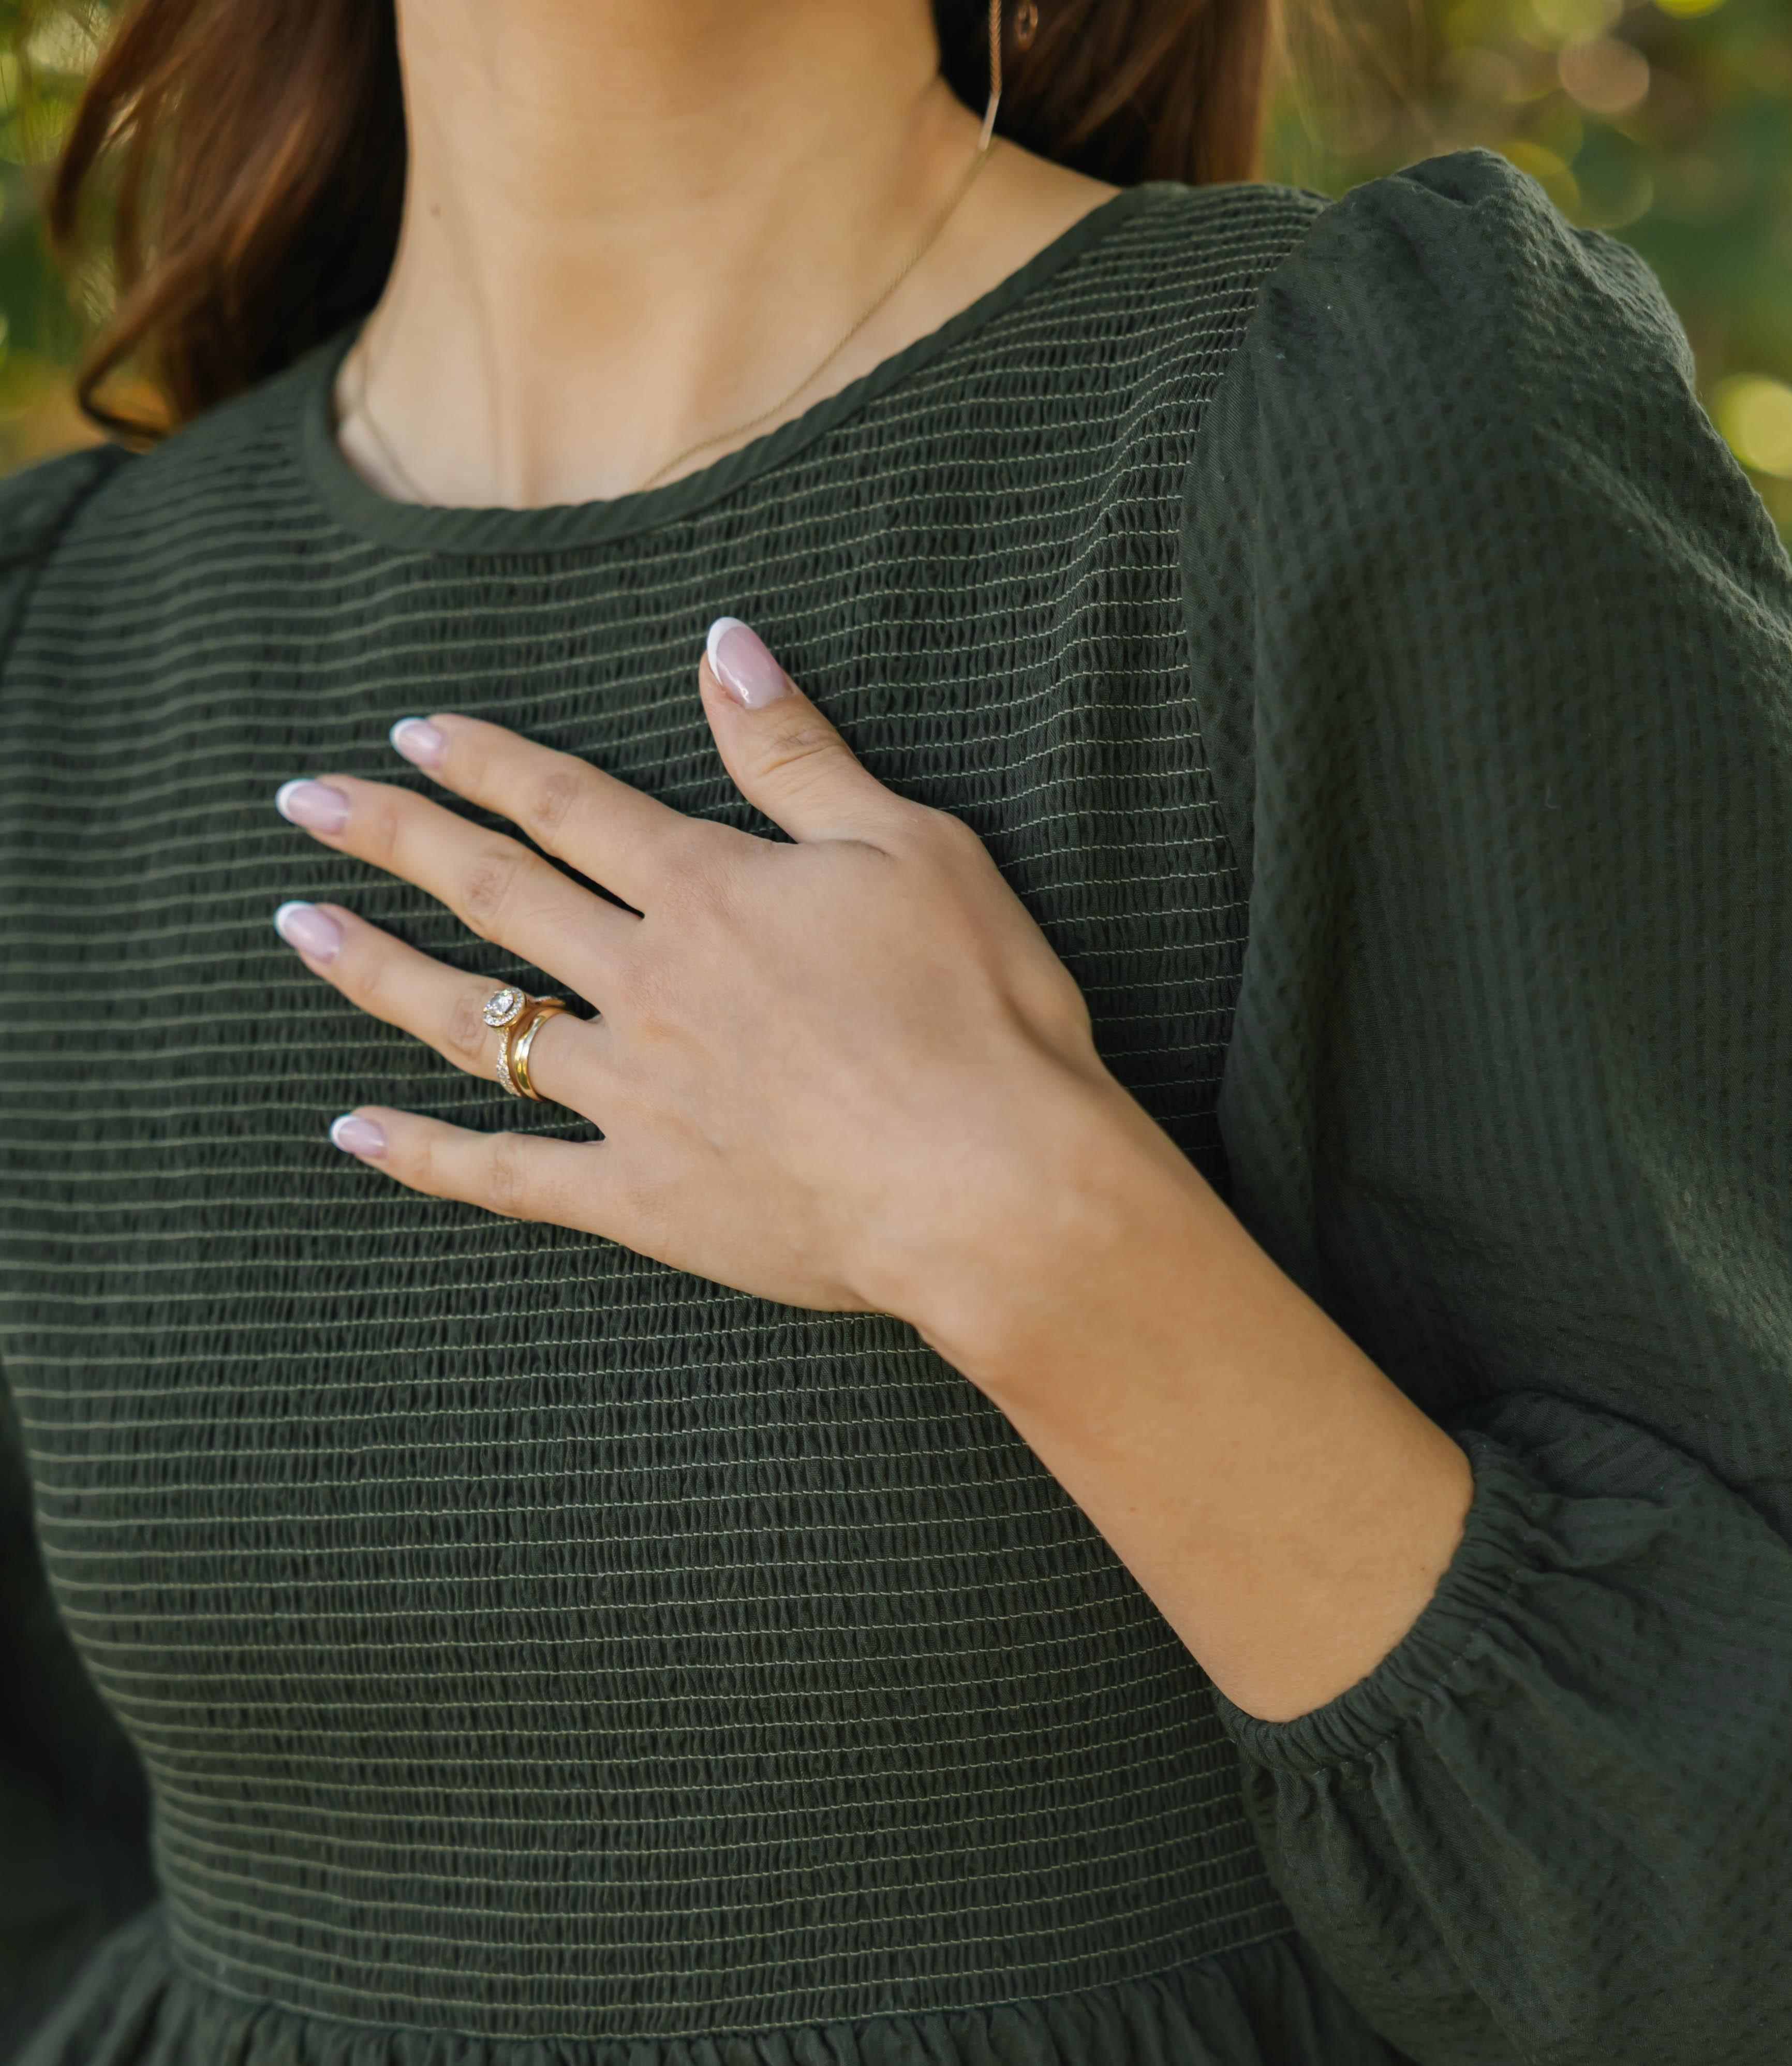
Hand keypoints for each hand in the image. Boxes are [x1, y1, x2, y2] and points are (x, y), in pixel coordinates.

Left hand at [271, 616, 1129, 1331]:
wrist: (993, 1186)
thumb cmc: (979, 1012)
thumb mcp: (909, 847)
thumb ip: (796, 754)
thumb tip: (722, 646)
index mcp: (706, 891)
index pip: (566, 805)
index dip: (485, 762)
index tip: (411, 733)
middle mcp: (647, 984)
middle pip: (494, 895)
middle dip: (393, 838)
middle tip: (305, 803)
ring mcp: (634, 1097)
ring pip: (476, 1022)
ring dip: (381, 972)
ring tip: (303, 931)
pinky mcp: (645, 1199)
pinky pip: (508, 1175)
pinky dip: (424, 1157)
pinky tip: (352, 1131)